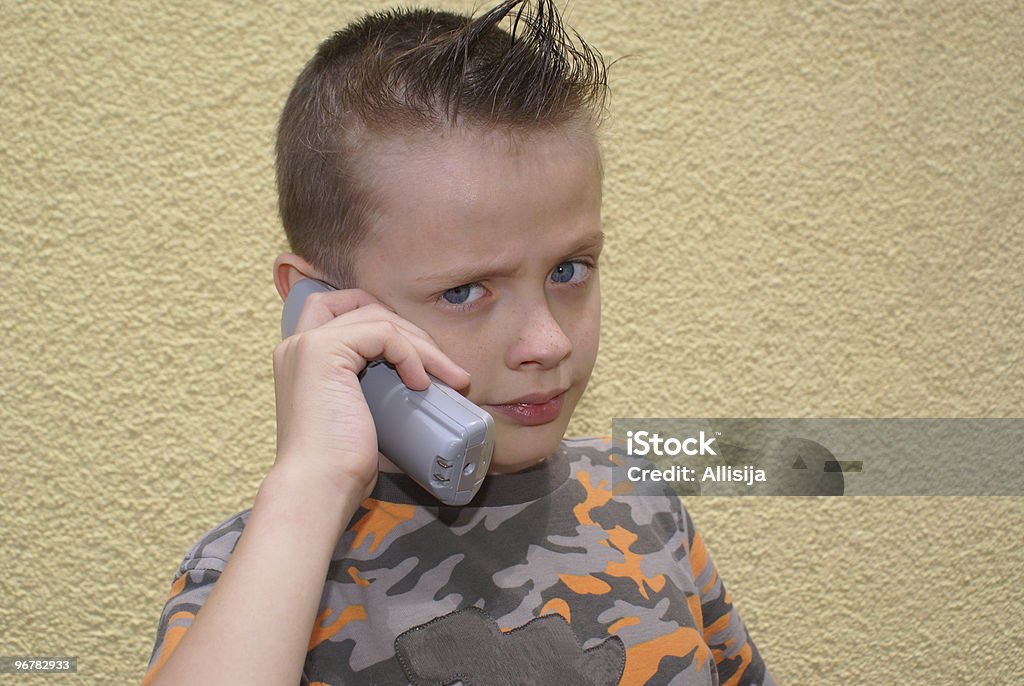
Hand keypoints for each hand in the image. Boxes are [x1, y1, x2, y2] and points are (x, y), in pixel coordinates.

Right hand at [270, 287, 469, 504]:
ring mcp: (307, 344)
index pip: (341, 309)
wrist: (318, 489)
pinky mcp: (323, 351)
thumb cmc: (340, 467)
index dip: (382, 321)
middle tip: (443, 367)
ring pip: (379, 318)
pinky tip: (420, 383)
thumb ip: (375, 392)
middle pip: (361, 303)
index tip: (418, 355)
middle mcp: (297, 344)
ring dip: (423, 345)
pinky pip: (383, 334)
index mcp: (300, 358)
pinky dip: (411, 354)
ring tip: (450, 378)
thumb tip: (421, 387)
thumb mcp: (360, 416)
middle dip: (409, 328)